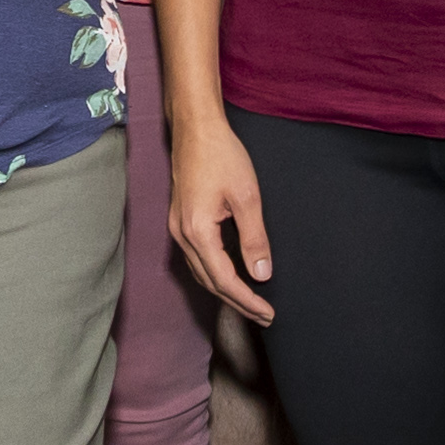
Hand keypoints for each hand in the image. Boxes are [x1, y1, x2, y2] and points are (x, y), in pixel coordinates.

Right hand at [167, 106, 276, 326]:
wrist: (195, 128)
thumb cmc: (221, 156)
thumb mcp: (247, 197)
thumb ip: (254, 239)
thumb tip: (262, 275)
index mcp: (197, 232)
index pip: (224, 279)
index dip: (247, 300)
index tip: (268, 312)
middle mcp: (182, 235)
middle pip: (209, 282)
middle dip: (237, 302)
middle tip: (264, 315)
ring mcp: (177, 228)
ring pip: (200, 272)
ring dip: (224, 290)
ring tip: (250, 302)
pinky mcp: (180, 220)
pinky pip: (196, 258)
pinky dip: (214, 273)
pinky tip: (229, 275)